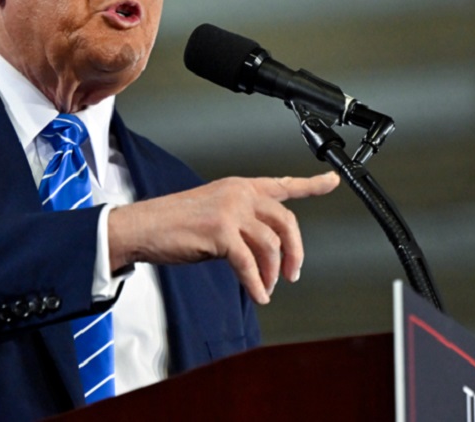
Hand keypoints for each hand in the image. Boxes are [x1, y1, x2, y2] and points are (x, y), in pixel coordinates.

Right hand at [108, 172, 340, 303]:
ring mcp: (230, 211)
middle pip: (286, 221)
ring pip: (271, 244)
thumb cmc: (172, 223)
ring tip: (267, 286)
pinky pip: (250, 264)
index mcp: (239, 186)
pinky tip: (258, 293)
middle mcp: (239, 193)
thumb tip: (263, 253)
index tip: (332, 180)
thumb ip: (242, 223)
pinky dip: (256, 283)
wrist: (142, 227)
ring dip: (273, 272)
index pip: (282, 184)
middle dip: (295, 251)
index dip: (311, 184)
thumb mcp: (214, 213)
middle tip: (293, 273)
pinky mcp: (221, 232)